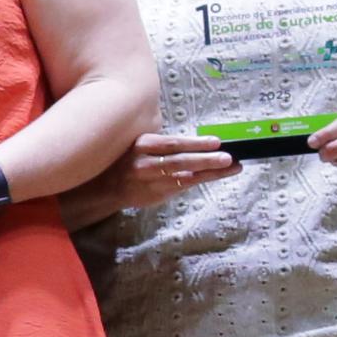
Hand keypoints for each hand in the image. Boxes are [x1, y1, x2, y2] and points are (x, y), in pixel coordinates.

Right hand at [78, 129, 239, 216]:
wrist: (105, 187)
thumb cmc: (127, 160)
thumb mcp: (139, 144)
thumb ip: (162, 144)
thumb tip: (198, 141)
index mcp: (142, 144)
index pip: (173, 144)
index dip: (195, 143)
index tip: (216, 141)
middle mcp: (145, 163)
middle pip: (180, 161)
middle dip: (206, 159)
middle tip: (228, 157)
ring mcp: (151, 181)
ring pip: (185, 176)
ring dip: (210, 171)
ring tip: (231, 167)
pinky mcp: (155, 194)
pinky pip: (181, 187)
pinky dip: (199, 180)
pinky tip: (214, 176)